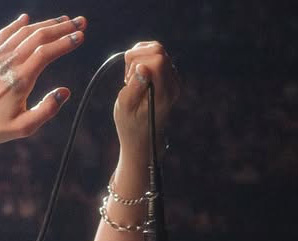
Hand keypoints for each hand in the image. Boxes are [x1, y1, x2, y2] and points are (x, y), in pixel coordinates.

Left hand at [0, 14, 85, 149]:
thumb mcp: (24, 128)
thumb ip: (47, 110)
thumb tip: (65, 92)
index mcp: (19, 80)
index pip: (46, 52)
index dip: (65, 42)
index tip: (81, 36)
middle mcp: (7, 64)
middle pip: (38, 36)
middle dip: (61, 27)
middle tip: (80, 22)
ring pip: (22, 33)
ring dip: (44, 24)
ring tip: (61, 21)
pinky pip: (2, 36)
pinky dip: (15, 25)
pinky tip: (25, 19)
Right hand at [113, 42, 179, 156]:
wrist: (142, 135)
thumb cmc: (130, 123)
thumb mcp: (124, 108)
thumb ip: (134, 86)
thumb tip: (142, 66)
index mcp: (164, 93)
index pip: (157, 61)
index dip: (138, 61)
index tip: (127, 79)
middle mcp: (173, 83)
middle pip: (158, 51)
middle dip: (137, 58)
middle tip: (128, 79)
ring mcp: (173, 78)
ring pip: (157, 49)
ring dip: (138, 58)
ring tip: (131, 78)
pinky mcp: (168, 74)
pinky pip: (156, 54)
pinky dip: (141, 58)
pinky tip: (135, 74)